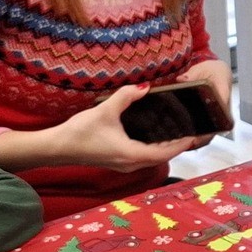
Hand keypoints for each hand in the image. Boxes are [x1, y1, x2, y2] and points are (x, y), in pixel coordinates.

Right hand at [45, 84, 197, 170]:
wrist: (57, 148)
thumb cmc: (80, 132)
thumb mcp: (105, 111)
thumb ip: (126, 96)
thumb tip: (145, 86)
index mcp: (132, 155)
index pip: (165, 152)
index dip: (181, 144)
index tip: (194, 134)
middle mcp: (131, 164)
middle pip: (161, 157)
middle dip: (176, 145)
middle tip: (189, 129)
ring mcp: (124, 165)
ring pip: (152, 158)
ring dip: (164, 147)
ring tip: (176, 131)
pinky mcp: (117, 162)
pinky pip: (142, 157)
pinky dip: (152, 148)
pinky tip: (154, 136)